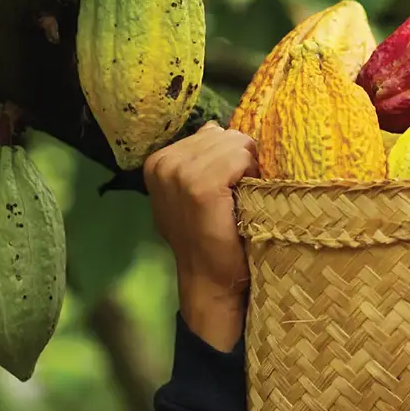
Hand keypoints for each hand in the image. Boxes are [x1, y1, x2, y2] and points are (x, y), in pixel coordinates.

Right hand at [142, 122, 258, 351]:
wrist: (210, 282)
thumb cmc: (213, 239)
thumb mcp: (197, 194)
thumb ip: (204, 160)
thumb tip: (215, 127)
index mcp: (159, 161)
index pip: (212, 133)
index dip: (232, 157)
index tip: (230, 190)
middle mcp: (163, 162)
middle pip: (224, 135)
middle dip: (242, 160)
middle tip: (239, 197)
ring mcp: (177, 173)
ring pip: (234, 143)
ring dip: (248, 169)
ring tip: (241, 200)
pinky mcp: (198, 186)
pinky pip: (239, 158)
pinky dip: (250, 175)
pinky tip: (245, 200)